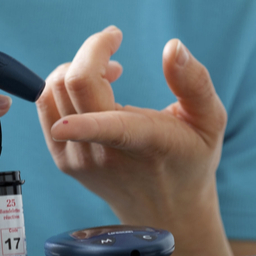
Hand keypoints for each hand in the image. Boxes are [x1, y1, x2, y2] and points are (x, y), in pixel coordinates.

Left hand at [37, 26, 226, 224]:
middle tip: (116, 44)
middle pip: (73, 86)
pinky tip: (93, 88)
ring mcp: (78, 160)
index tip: (94, 68)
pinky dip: (63, 84)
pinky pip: (46, 106)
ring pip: (53, 91)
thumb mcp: (209, 120)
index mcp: (143, 143)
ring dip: (76, 66)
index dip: (89, 102)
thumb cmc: (190, 158)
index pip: (107, 124)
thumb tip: (173, 46)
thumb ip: (195, 82)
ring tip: (108, 71)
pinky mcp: (62, 160)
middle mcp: (103, 155)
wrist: (165, 211)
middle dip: (93, 50)